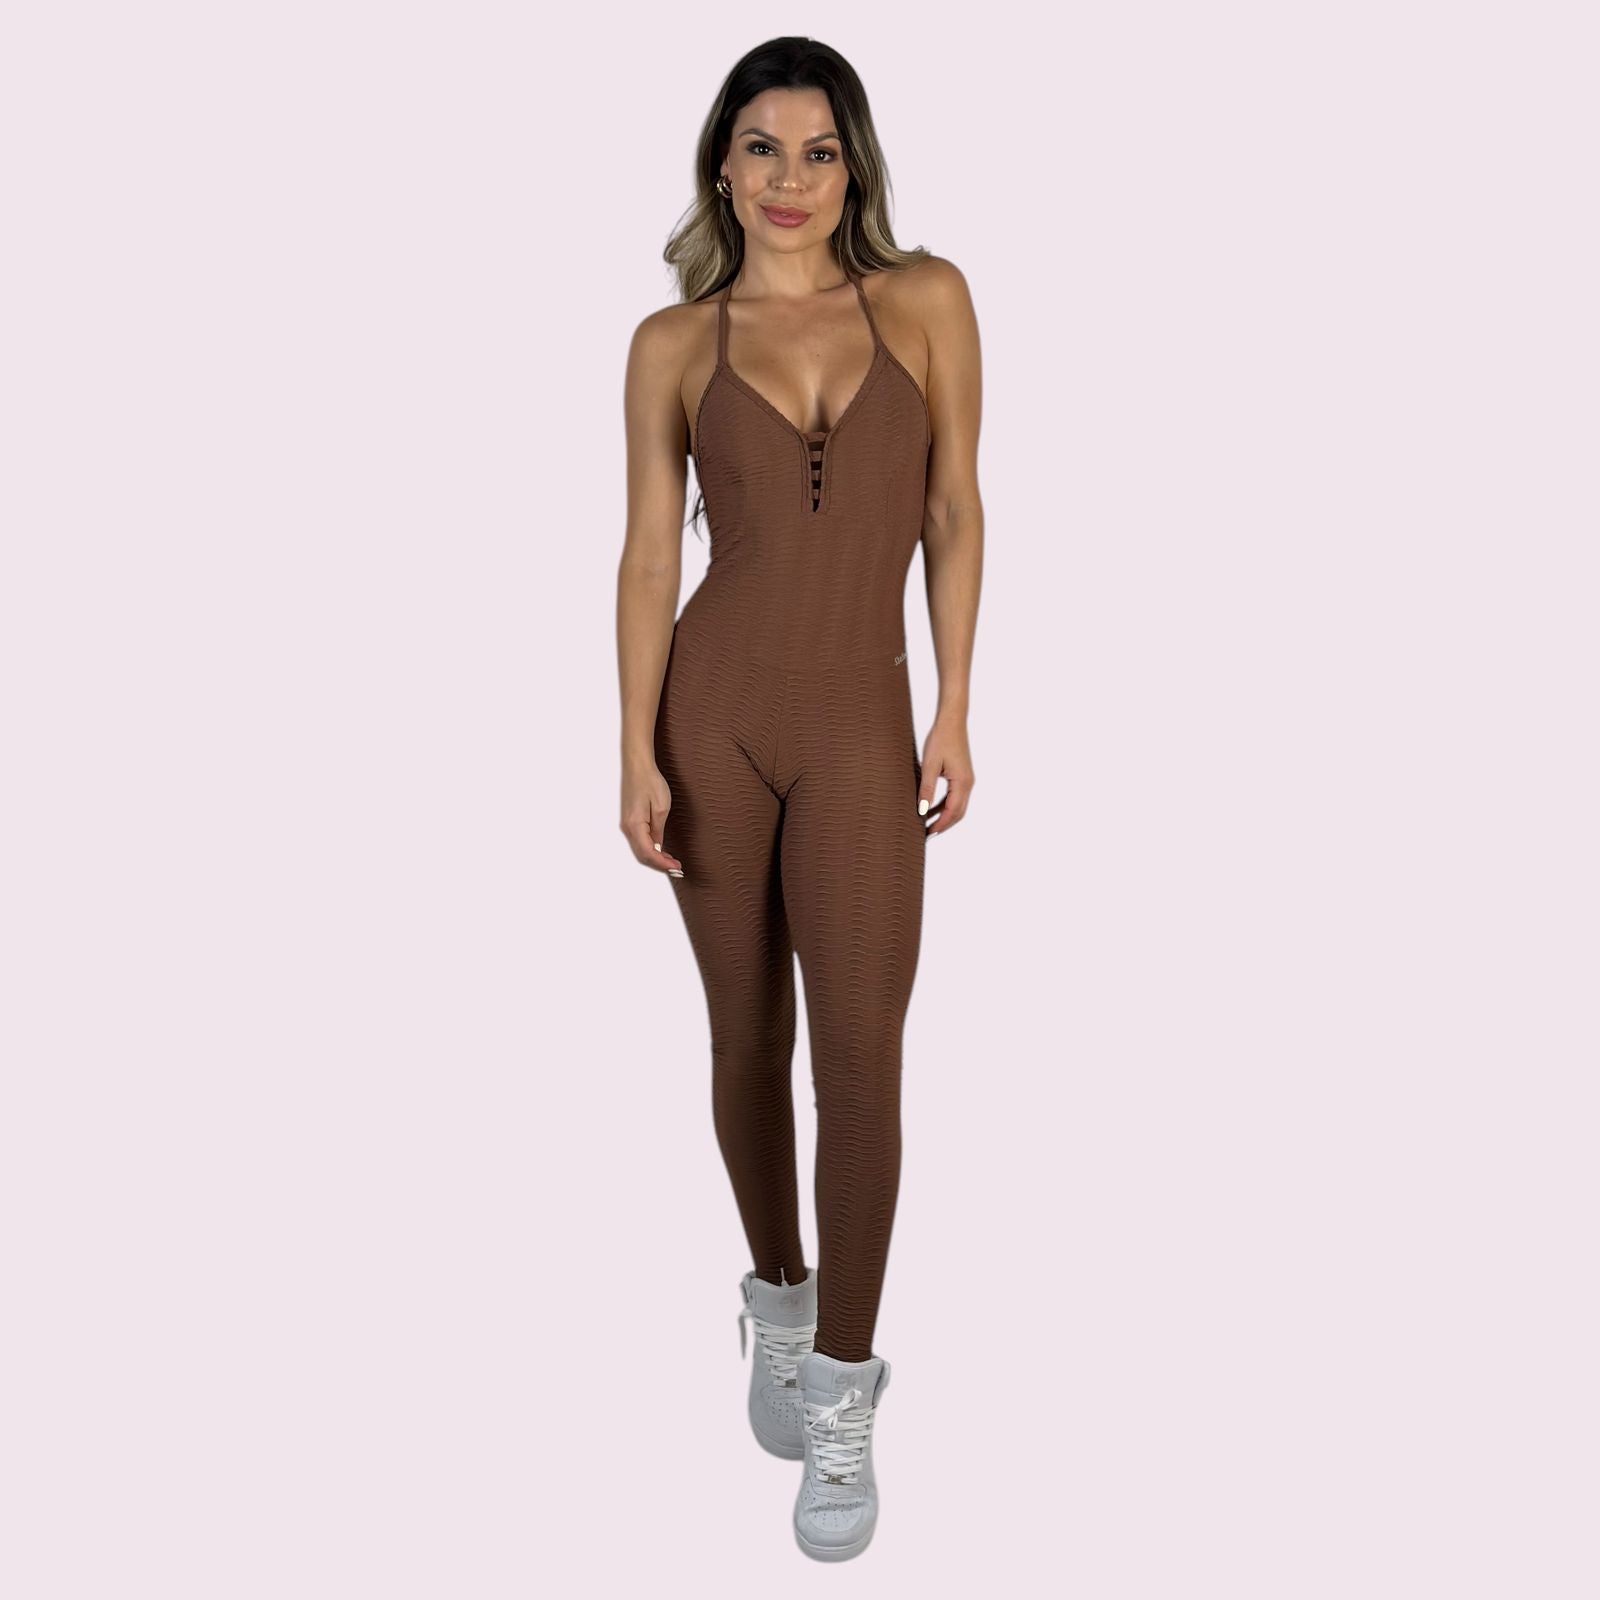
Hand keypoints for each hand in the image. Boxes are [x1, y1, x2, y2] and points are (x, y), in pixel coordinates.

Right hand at [621, 757, 685, 875]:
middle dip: (659, 865)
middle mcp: (627, 828)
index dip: (662, 864)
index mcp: (634, 826)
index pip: (648, 853)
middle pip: (642, 855)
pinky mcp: (630, 821)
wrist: (638, 766)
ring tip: (672, 862)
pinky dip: (650, 849)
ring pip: (640, 850)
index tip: (676, 867)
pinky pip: (639, 841)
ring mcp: (627, 825)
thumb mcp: (661, 808)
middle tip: (677, 869)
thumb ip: (658, 830)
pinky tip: (661, 850)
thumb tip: (658, 847)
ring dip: (655, 858)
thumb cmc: (649, 782)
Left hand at [917, 719, 973, 836]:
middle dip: (944, 825)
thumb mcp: (929, 764)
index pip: (952, 811)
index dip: (941, 824)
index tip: (928, 833)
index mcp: (962, 782)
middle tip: (928, 834)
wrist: (952, 721)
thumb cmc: (941, 739)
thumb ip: (927, 788)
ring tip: (929, 824)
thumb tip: (922, 809)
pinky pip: (956, 797)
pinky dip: (946, 806)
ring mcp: (968, 780)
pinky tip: (933, 808)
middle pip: (959, 813)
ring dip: (945, 816)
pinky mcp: (963, 775)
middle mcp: (969, 783)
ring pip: (959, 806)